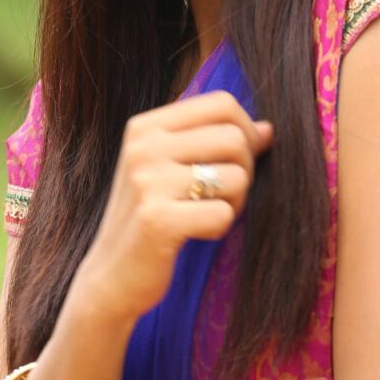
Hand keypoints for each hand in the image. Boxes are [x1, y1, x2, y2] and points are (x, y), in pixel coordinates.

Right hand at [72, 91, 273, 326]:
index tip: (243, 157)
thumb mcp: (171, 168)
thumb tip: (268, 129)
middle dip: (245, 169)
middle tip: (226, 195)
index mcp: (146, 126)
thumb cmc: (151, 216)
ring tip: (207, 213)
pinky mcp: (158, 220)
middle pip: (234, 138)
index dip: (246, 128)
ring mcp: (148, 182)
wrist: (110, 276)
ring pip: (235, 176)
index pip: (221, 103)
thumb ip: (213, 141)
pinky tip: (195, 234)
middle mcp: (144, 147)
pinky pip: (223, 214)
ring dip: (234, 201)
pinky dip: (219, 227)